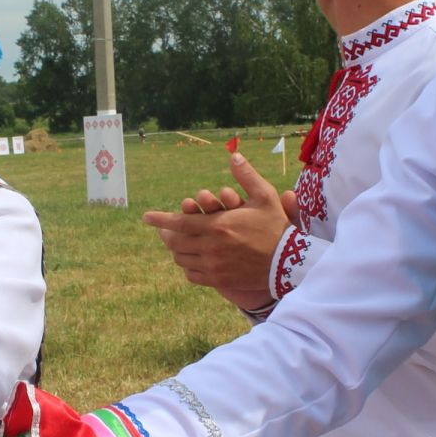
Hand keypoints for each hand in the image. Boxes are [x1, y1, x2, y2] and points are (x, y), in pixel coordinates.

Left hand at [142, 151, 289, 311]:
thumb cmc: (276, 228)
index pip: (179, 223)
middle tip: (164, 230)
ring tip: (178, 243)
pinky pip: (193, 276)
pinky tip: (192, 261)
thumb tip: (234, 155)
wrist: (289, 263)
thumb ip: (246, 176)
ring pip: (183, 260)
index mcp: (217, 226)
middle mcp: (211, 248)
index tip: (146, 217)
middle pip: (176, 242)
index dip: (160, 220)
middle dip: (166, 235)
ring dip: (177, 250)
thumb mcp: (265, 197)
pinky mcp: (219, 281)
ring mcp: (214, 267)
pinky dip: (188, 268)